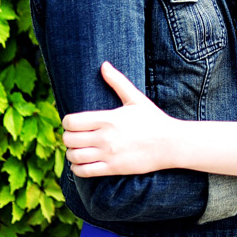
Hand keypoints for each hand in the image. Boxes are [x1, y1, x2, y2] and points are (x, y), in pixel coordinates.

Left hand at [62, 62, 177, 177]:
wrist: (170, 143)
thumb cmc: (153, 119)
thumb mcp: (135, 98)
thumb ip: (117, 81)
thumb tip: (104, 65)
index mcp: (107, 118)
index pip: (71, 121)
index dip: (67, 122)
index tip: (72, 122)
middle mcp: (105, 137)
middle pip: (69, 139)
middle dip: (67, 137)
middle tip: (74, 135)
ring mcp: (108, 154)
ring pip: (74, 156)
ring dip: (71, 152)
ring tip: (77, 149)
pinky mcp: (112, 168)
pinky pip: (84, 171)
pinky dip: (77, 168)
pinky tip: (81, 163)